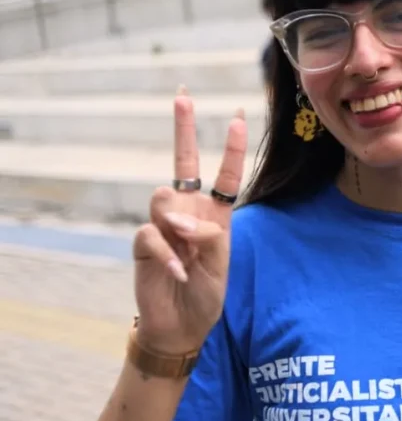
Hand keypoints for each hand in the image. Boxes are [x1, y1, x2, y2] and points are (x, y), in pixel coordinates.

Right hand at [131, 86, 247, 355]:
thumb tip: (183, 221)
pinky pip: (150, 233)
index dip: (232, 147)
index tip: (239, 115)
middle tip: (182, 96)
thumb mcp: (221, 264)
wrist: (182, 325)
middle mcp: (188, 212)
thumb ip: (209, 236)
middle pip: (182, 163)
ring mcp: (163, 225)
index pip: (224, 174)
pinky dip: (166, 254)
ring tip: (189, 251)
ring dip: (179, 222)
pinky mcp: (144, 243)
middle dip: (183, 128)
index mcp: (215, 214)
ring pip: (164, 197)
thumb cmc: (205, 292)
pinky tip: (177, 272)